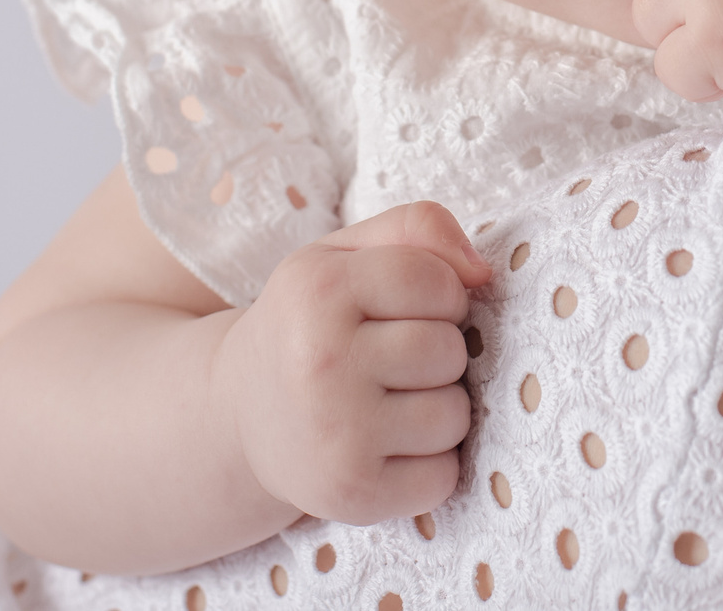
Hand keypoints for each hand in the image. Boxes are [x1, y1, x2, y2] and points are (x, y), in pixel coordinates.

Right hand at [212, 201, 491, 523]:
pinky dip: (430, 465)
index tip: (409, 307)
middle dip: (439, 352)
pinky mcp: (352, 493)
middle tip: (390, 360)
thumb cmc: (311, 324)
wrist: (239, 416)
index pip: (437, 281)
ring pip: (454, 416)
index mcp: (317, 290)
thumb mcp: (345, 255)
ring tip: (388, 403)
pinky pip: (445, 477)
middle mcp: (320, 362)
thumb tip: (483, 271)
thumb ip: (417, 228)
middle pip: (449, 351)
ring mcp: (336, 434)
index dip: (442, 293)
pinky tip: (386, 447)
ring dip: (438, 409)